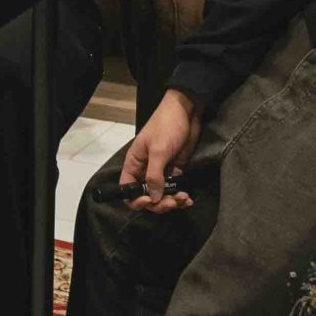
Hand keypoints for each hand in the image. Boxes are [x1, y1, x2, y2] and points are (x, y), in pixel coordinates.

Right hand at [119, 91, 202, 211]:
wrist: (187, 112)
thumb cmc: (166, 126)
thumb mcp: (158, 150)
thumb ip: (154, 175)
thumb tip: (154, 198)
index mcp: (134, 164)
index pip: (127, 190)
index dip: (136, 200)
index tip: (150, 200)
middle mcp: (145, 170)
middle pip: (147, 196)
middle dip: (159, 203)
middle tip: (173, 202)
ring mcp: (161, 172)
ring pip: (162, 196)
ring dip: (172, 202)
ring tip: (184, 199)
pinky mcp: (175, 171)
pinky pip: (175, 189)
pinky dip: (181, 196)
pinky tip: (188, 198)